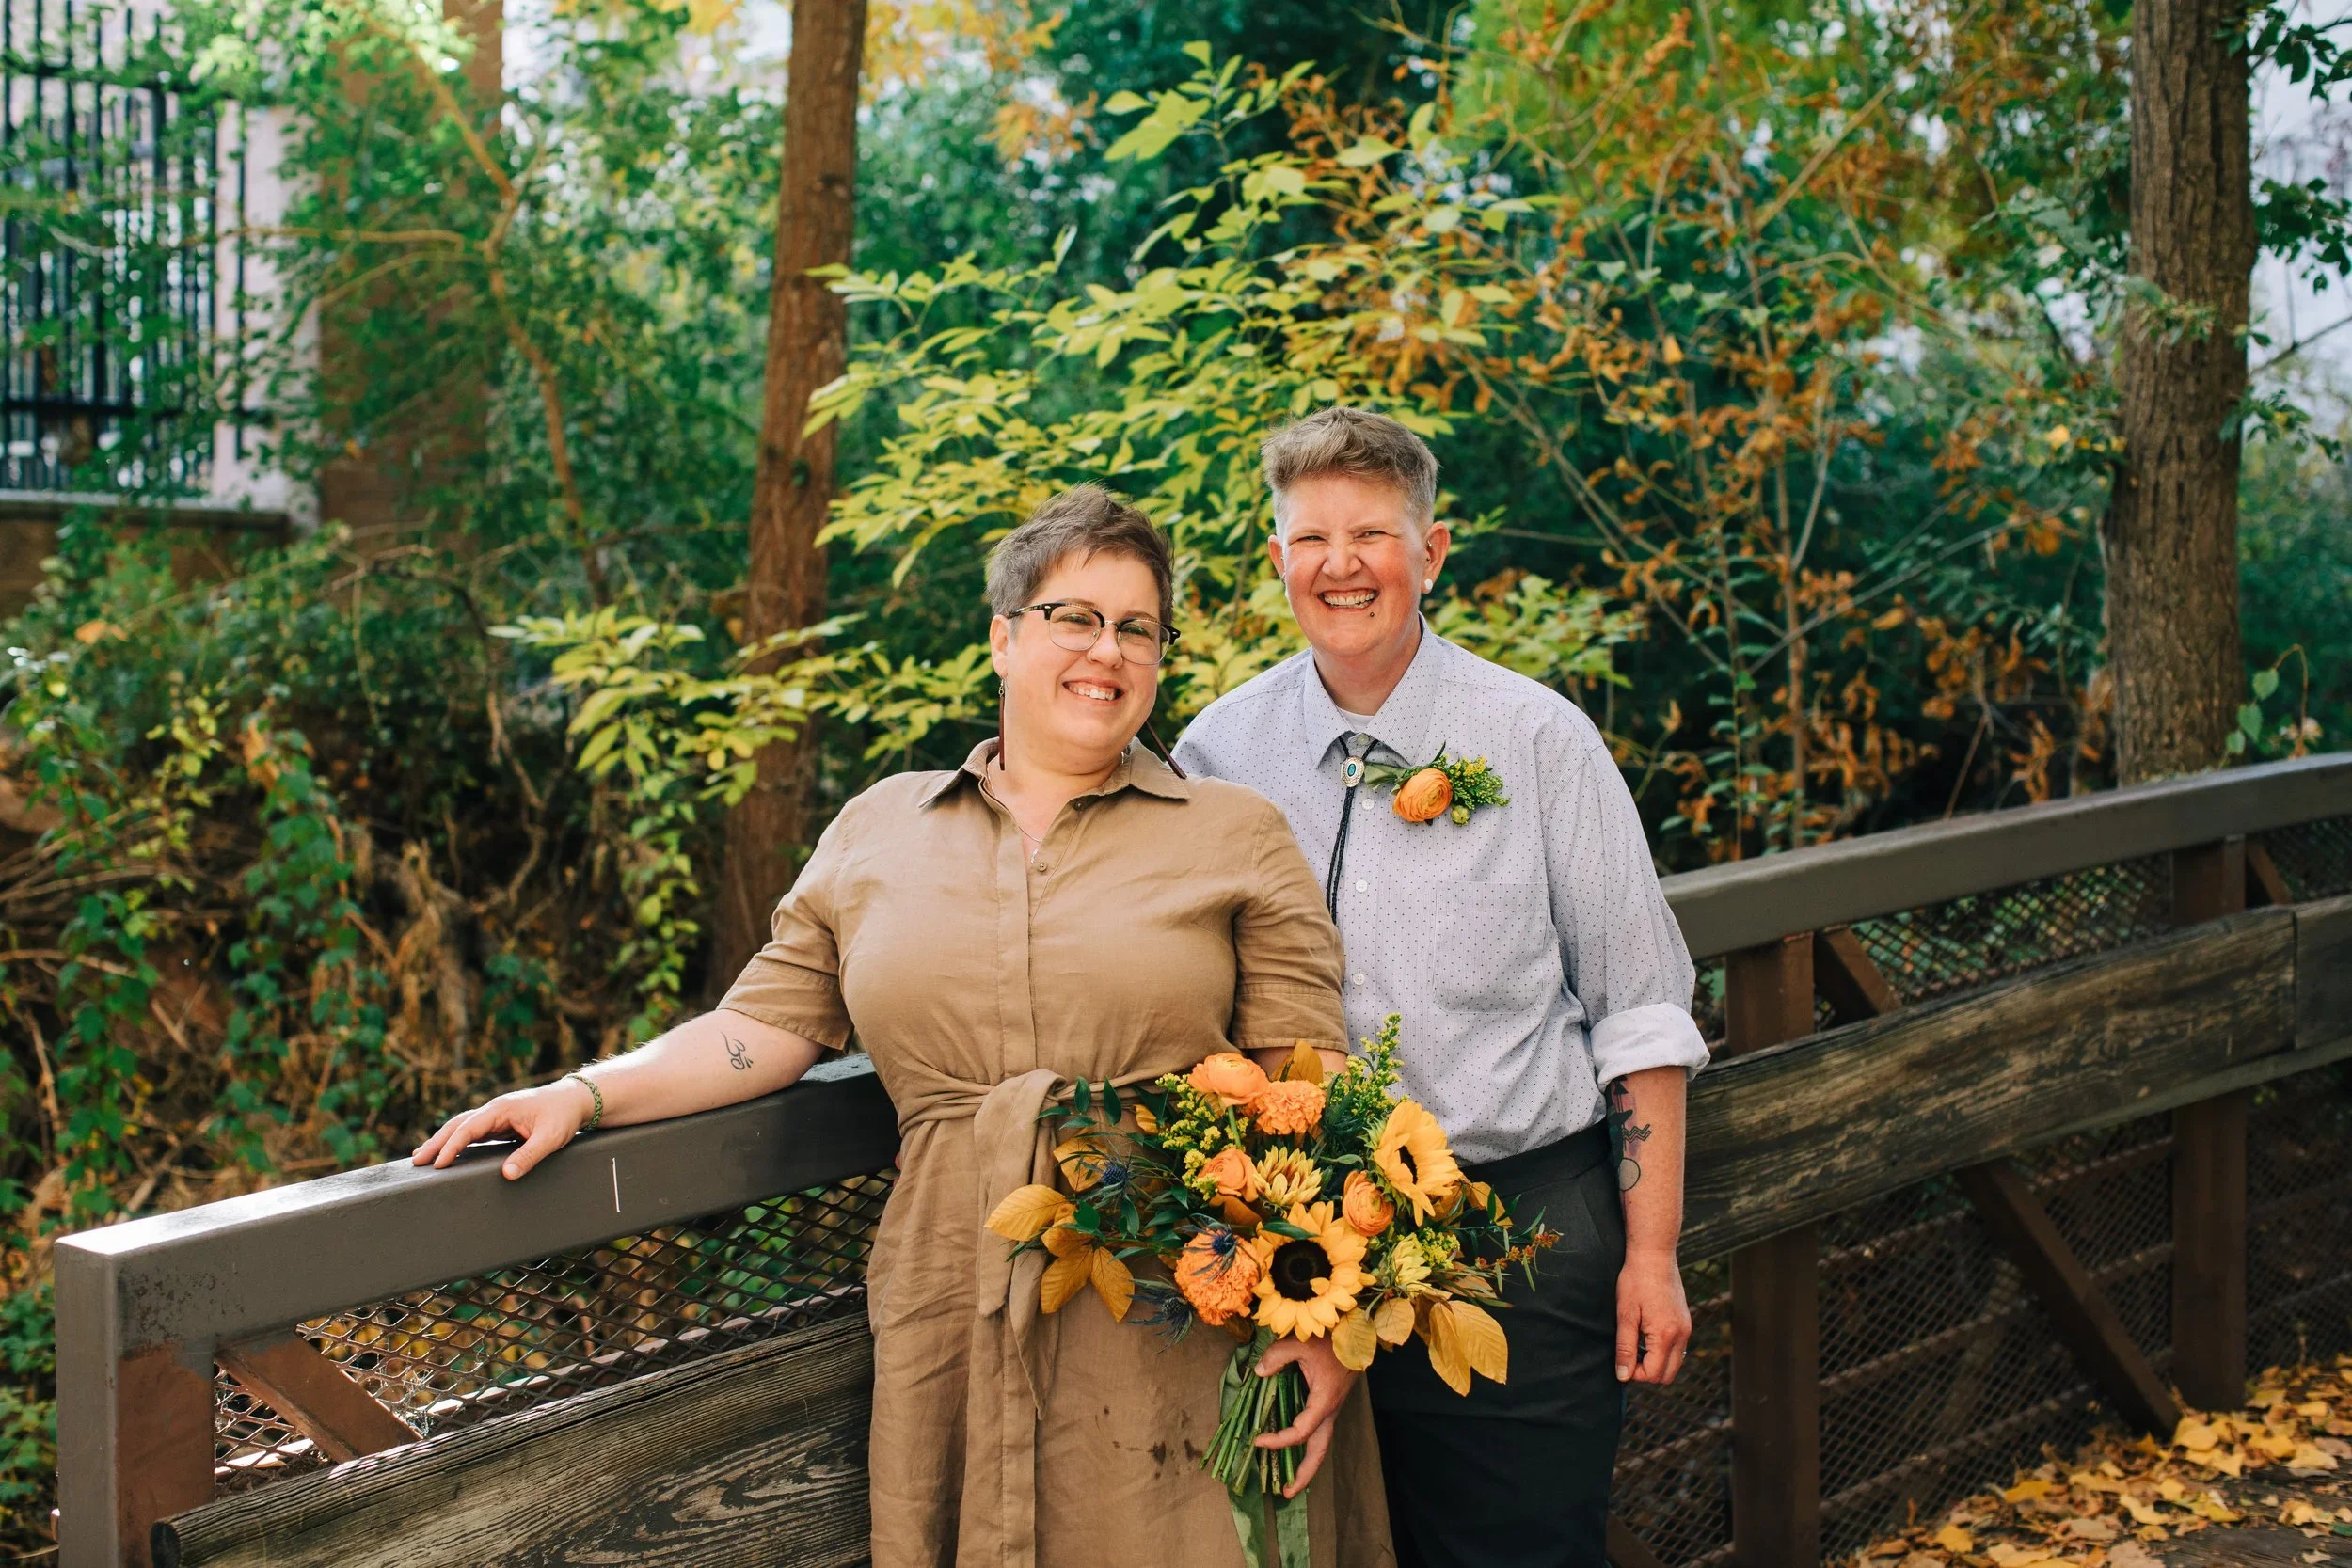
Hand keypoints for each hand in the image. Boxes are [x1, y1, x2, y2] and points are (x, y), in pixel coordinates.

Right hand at [411, 1080, 594, 1180]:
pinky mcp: (501, 1122)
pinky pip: (473, 1132)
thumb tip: (507, 1175)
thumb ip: (529, 1156)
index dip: (451, 1146)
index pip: (468, 1128)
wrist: (576, 1099)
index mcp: (501, 1109)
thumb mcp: (550, 1138)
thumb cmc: (564, 1116)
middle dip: (436, 1143)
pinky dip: (456, 1140)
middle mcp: (494, 1109)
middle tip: (416, 1161)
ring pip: (462, 1127)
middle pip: (457, 1125)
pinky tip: (448, 1151)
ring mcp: (496, 1115)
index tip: (438, 1163)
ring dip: (442, 1140)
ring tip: (422, 1156)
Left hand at [1251, 1334, 1358, 1496]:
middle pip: (1319, 1451)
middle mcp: (1329, 1411)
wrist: (1357, 1333)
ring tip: (1290, 1483)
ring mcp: (1330, 1409)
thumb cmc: (1331, 1339)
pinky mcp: (1328, 1404)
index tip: (1258, 1440)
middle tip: (1287, 1493)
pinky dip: (1307, 1446)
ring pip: (1321, 1444)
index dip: (1279, 1441)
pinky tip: (1294, 1448)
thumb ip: (1277, 1356)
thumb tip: (1258, 1372)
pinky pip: (1319, 1432)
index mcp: (1323, 1401)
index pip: (1301, 1432)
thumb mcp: (1301, 1343)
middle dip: (1304, 1474)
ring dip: (1307, 1464)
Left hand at [1616, 1246, 1690, 1383]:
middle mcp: (1681, 1335)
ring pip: (1674, 1363)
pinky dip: (1663, 1351)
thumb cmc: (1636, 1281)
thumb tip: (1623, 1376)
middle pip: (1668, 1375)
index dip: (1635, 1374)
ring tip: (1636, 1344)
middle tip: (1628, 1355)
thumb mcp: (1625, 1314)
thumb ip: (1625, 1348)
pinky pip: (1678, 1348)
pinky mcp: (1686, 1321)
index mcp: (1665, 1334)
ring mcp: (1686, 1328)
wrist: (1654, 1254)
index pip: (1654, 1374)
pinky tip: (1646, 1334)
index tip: (1622, 1360)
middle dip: (1647, 1372)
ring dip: (1656, 1362)